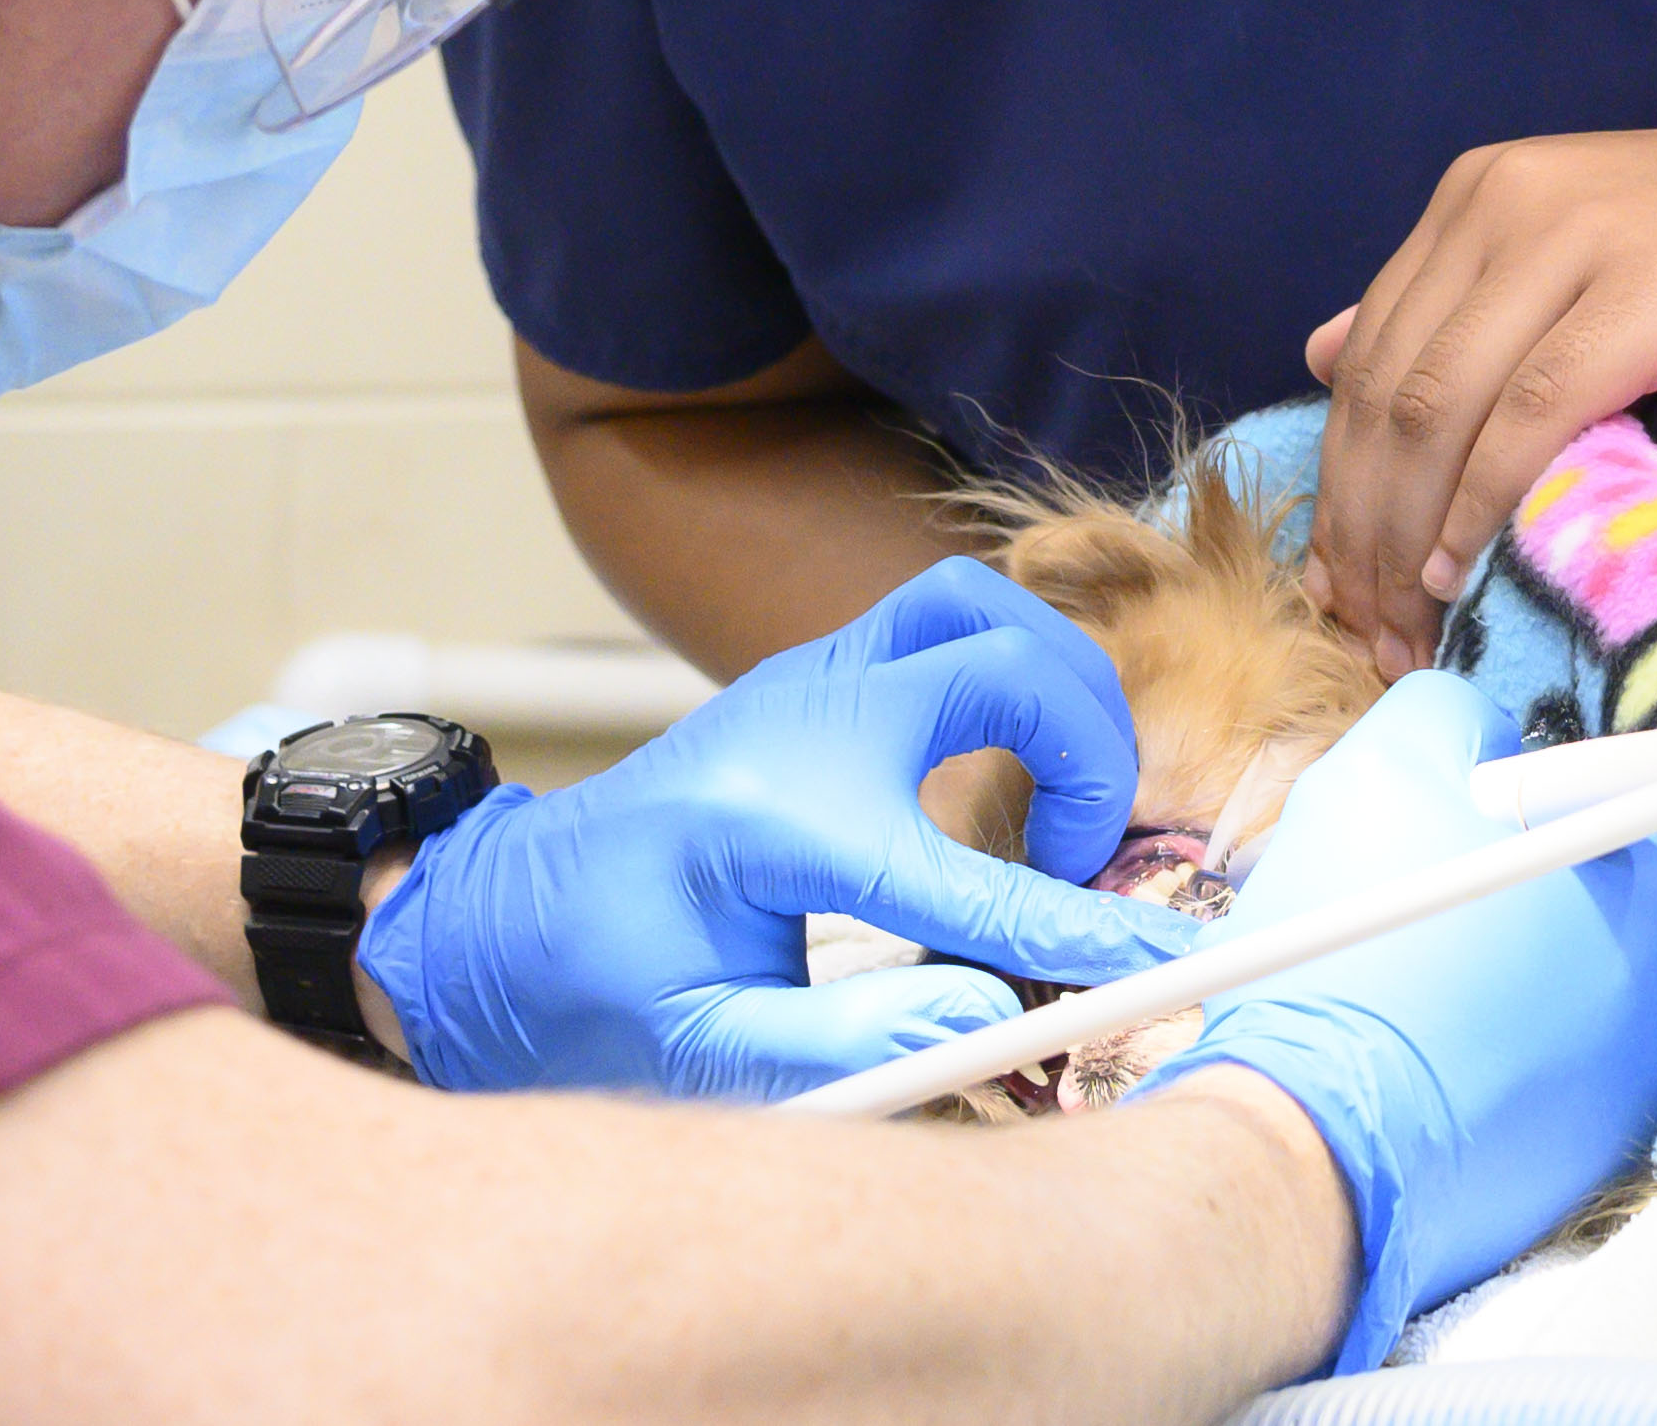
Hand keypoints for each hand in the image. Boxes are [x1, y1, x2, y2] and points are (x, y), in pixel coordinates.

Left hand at [356, 558, 1208, 1098]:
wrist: (506, 910)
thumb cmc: (593, 986)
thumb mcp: (699, 1052)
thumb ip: (846, 1050)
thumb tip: (988, 1016)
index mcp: (775, 824)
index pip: (966, 879)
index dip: (1075, 935)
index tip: (1150, 972)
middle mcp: (803, 721)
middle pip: (1006, 656)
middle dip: (1086, 758)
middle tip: (1071, 866)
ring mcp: (812, 679)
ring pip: (982, 604)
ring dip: (1056, 692)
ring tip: (1050, 812)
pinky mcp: (821, 676)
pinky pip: (953, 623)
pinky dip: (1015, 676)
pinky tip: (1004, 779)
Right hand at [1144, 674, 1656, 1371]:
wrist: (1309, 1151)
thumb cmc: (1363, 951)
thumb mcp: (1388, 766)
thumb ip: (1459, 713)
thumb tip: (1490, 746)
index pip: (1616, 800)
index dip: (1513, 801)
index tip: (1451, 827)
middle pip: (1595, 895)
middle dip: (1510, 885)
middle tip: (1416, 901)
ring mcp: (1649, 1103)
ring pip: (1558, 980)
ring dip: (1488, 967)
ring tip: (1402, 981)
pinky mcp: (1587, 1171)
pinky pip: (1537, 1066)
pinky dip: (1481, 1049)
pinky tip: (1412, 1053)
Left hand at [1301, 111, 1656, 670]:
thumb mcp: (1599, 264)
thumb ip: (1472, 308)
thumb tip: (1321, 351)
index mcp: (1483, 194)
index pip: (1368, 360)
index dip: (1338, 488)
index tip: (1339, 596)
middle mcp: (1505, 198)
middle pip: (1386, 393)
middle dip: (1360, 533)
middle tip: (1368, 641)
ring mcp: (1577, 233)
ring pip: (1438, 409)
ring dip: (1406, 540)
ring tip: (1411, 634)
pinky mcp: (1654, 286)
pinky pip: (1532, 412)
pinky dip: (1485, 504)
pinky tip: (1467, 572)